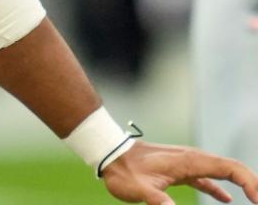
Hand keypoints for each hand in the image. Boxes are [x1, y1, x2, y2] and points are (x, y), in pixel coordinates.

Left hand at [102, 140, 257, 203]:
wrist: (110, 154)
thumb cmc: (124, 171)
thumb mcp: (141, 190)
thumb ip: (159, 202)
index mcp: (191, 161)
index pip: (231, 168)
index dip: (251, 183)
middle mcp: (193, 159)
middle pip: (232, 168)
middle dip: (252, 183)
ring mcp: (188, 163)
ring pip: (222, 172)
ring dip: (239, 184)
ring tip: (253, 200)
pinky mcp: (180, 170)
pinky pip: (208, 178)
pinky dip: (220, 188)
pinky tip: (227, 200)